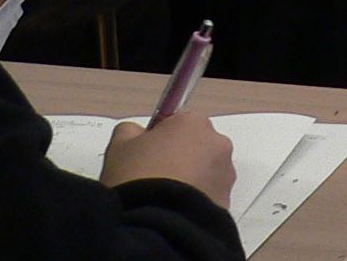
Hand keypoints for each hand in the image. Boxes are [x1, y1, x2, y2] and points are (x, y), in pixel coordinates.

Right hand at [102, 114, 236, 206]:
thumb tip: (136, 132)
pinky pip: (209, 193)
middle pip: (194, 146)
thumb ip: (130, 130)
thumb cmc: (137, 178)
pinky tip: (175, 209)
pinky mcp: (227, 198)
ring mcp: (226, 172)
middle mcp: (217, 142)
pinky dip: (196, 199)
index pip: (176, 124)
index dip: (158, 140)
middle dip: (177, 158)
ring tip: (164, 197)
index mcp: (193, 123)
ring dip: (190, 179)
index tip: (144, 157)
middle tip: (152, 178)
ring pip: (205, 170)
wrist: (154, 224)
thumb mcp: (119, 147)